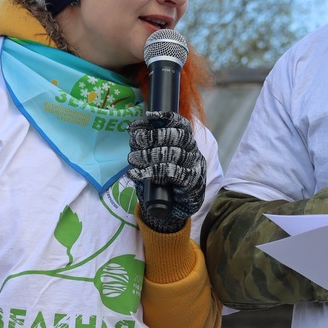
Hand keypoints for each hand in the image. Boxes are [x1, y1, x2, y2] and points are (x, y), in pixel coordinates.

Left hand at [128, 111, 206, 233]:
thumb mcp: (153, 161)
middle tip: (135, 140)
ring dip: (149, 155)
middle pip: (177, 136)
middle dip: (153, 136)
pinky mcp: (191, 184)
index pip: (182, 124)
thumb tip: (132, 129)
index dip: (167, 117)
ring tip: (133, 159)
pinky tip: (139, 174)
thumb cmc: (161, 183)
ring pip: (173, 153)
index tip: (149, 115)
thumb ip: (147, 146)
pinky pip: (172, 172)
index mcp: (186, 144)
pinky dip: (153, 171)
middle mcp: (193, 152)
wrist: (171, 211)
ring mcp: (194, 168)